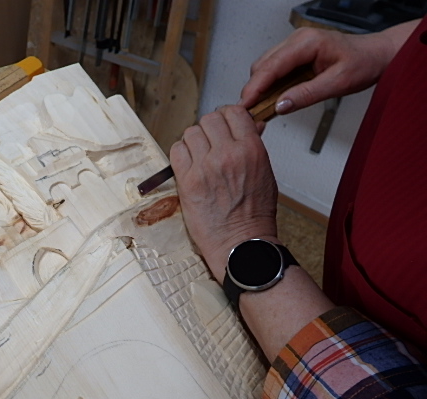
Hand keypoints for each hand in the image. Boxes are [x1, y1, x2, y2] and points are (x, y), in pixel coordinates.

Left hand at [170, 106, 277, 282]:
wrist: (241, 243)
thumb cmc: (254, 214)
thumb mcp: (264, 173)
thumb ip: (254, 145)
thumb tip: (252, 124)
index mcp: (251, 150)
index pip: (234, 112)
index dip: (227, 116)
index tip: (224, 125)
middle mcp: (228, 154)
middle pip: (209, 119)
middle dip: (210, 128)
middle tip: (211, 142)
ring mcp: (205, 167)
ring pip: (191, 133)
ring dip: (194, 141)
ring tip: (199, 156)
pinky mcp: (187, 181)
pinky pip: (176, 151)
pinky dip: (181, 154)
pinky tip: (188, 165)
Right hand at [239, 21, 418, 113]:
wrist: (376, 55)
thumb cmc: (363, 63)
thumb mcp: (338, 83)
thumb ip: (307, 95)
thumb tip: (281, 105)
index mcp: (307, 42)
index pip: (271, 66)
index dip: (255, 87)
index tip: (245, 104)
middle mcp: (297, 40)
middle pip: (262, 66)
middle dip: (254, 89)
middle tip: (251, 112)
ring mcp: (294, 45)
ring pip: (264, 67)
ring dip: (260, 88)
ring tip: (261, 107)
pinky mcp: (294, 54)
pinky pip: (273, 69)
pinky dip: (269, 85)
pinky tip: (272, 98)